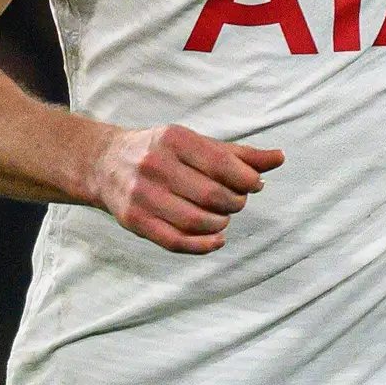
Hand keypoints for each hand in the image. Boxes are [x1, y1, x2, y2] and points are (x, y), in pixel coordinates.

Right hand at [85, 124, 281, 252]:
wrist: (105, 163)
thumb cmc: (162, 152)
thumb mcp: (197, 144)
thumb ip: (239, 154)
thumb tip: (280, 158)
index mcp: (174, 139)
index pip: (221, 164)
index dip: (247, 179)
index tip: (254, 185)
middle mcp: (155, 165)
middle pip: (212, 195)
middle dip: (234, 202)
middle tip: (236, 201)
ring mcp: (142, 195)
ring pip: (195, 220)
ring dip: (220, 222)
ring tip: (222, 216)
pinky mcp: (134, 221)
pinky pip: (175, 241)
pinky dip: (202, 245)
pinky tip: (217, 239)